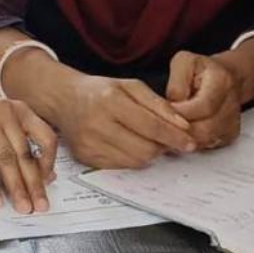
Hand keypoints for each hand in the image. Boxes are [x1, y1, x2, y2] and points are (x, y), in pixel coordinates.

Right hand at [0, 94, 56, 213]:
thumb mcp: (1, 126)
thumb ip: (21, 146)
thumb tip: (44, 175)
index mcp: (20, 109)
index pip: (45, 136)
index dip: (49, 162)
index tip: (48, 182)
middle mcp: (5, 111)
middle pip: (25, 153)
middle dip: (34, 184)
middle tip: (40, 205)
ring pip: (5, 160)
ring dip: (15, 188)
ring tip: (21, 206)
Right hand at [54, 74, 196, 168]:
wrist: (64, 99)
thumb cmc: (99, 91)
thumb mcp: (131, 86)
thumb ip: (158, 104)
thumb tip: (182, 125)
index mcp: (110, 101)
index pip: (151, 126)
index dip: (174, 136)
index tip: (189, 142)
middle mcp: (97, 124)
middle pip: (145, 149)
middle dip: (162, 147)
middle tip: (166, 140)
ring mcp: (89, 143)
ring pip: (135, 161)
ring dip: (149, 154)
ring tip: (147, 141)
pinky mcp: (85, 157)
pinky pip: (120, 167)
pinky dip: (131, 158)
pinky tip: (129, 145)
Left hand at [165, 51, 241, 149]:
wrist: (225, 77)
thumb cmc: (200, 69)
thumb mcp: (183, 63)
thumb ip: (176, 84)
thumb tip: (172, 108)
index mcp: (222, 82)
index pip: (203, 106)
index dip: (181, 113)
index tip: (161, 113)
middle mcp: (232, 105)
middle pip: (205, 129)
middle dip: (179, 130)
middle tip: (160, 126)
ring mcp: (232, 123)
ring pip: (204, 140)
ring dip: (182, 138)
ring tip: (167, 129)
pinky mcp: (229, 135)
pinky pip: (207, 145)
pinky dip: (190, 142)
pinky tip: (178, 132)